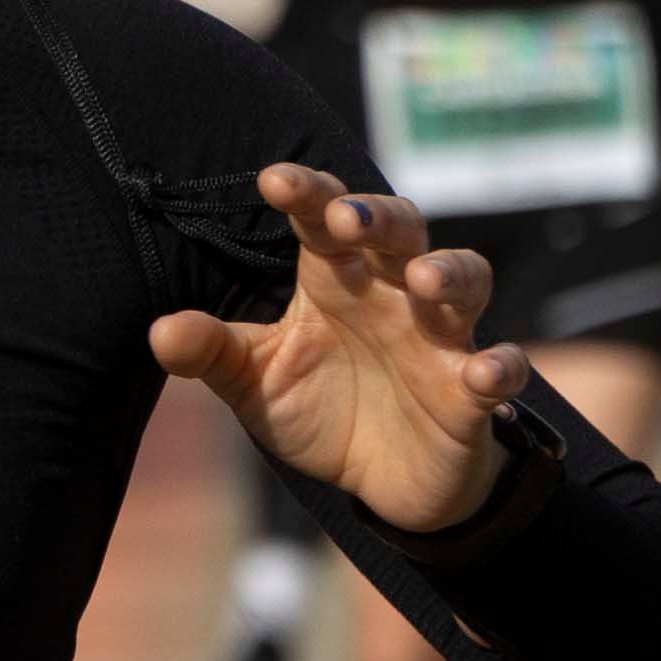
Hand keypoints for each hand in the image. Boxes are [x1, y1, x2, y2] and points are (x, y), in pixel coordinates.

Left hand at [147, 168, 527, 539]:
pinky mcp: (471, 393)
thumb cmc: (319, 408)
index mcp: (335, 280)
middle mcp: (392, 295)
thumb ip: (211, 352)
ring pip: (464, 282)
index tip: (275, 179)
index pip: (324, 220)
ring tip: (421, 277)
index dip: (309, 194)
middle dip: (379, 217)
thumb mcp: (254, 382)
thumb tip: (160, 331)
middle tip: (348, 218)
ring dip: (450, 273)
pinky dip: (499, 368)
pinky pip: (500, 370)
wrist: (383, 480)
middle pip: (401, 232)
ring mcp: (440, 340)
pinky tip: (483, 372)